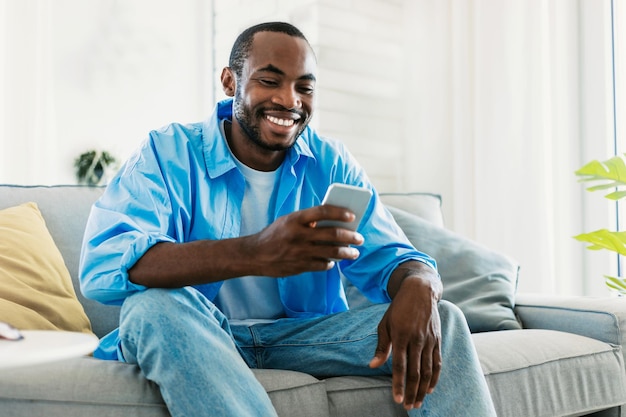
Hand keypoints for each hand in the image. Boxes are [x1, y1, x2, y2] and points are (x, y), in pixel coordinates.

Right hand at [244, 205, 364, 276]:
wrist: (254, 255)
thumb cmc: (274, 234)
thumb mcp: (287, 221)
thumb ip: (307, 221)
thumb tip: (333, 223)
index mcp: (295, 219)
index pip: (322, 211)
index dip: (339, 212)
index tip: (352, 215)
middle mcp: (298, 235)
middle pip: (331, 234)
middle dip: (350, 236)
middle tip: (360, 238)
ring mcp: (299, 252)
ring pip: (331, 252)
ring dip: (346, 252)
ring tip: (354, 252)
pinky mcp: (299, 266)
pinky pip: (321, 265)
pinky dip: (330, 263)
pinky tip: (333, 261)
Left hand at [369, 267, 441, 409]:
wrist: (420, 291)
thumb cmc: (398, 308)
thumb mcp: (385, 324)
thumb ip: (381, 346)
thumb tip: (373, 366)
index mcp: (400, 335)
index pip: (400, 366)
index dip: (398, 384)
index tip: (396, 399)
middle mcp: (416, 339)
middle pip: (415, 372)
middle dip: (411, 392)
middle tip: (407, 406)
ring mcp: (429, 340)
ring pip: (427, 370)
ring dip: (422, 389)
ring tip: (417, 403)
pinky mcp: (437, 340)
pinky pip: (437, 362)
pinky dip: (435, 377)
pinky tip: (430, 389)